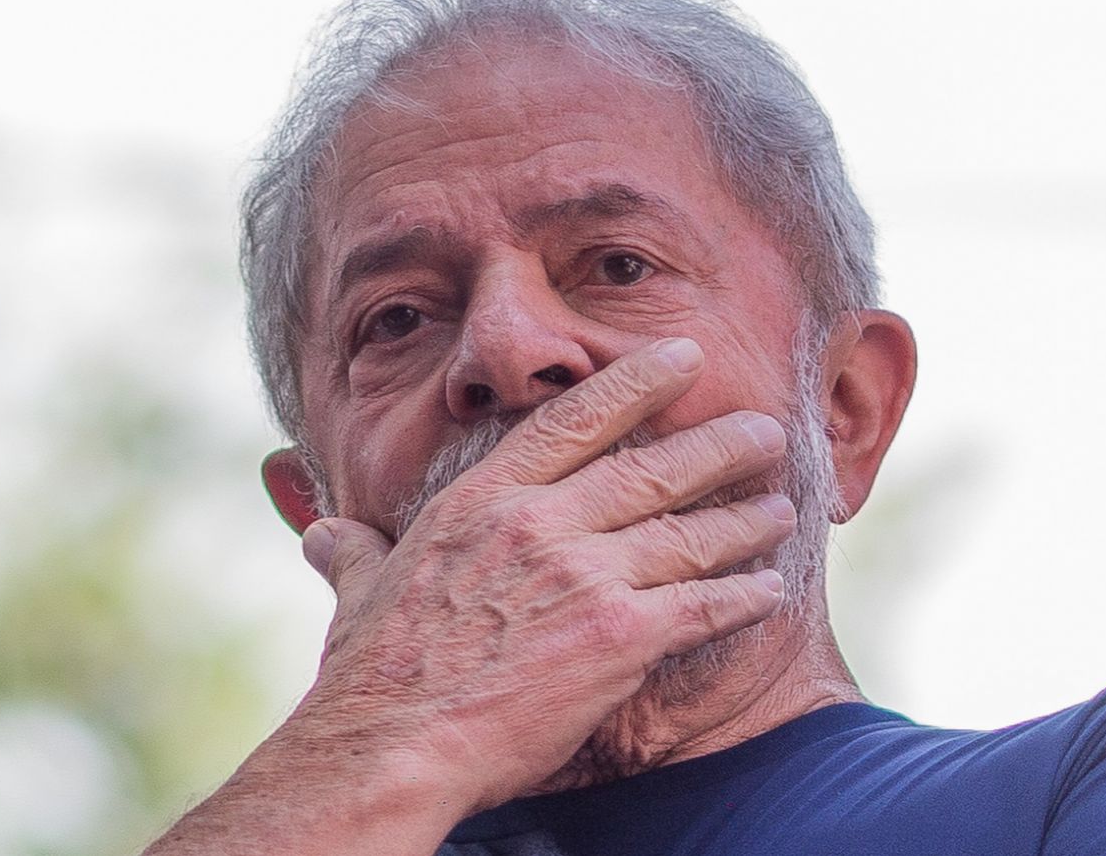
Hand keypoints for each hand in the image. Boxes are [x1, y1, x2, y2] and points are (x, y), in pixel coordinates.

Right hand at [293, 336, 794, 815]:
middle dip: (715, 446)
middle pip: (649, 469)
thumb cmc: (371, 678)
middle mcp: (539, 524)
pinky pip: (700, 608)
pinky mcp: (618, 637)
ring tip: (784, 508)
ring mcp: (583, 576)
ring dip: (742, 521)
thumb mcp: (357, 594)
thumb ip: (352, 552)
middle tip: (761, 430)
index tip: (682, 359)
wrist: (392, 746)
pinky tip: (769, 592)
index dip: (636, 385)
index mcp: (481, 502)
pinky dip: (741, 598)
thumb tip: (321, 531)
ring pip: (686, 535)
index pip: (572, 421)